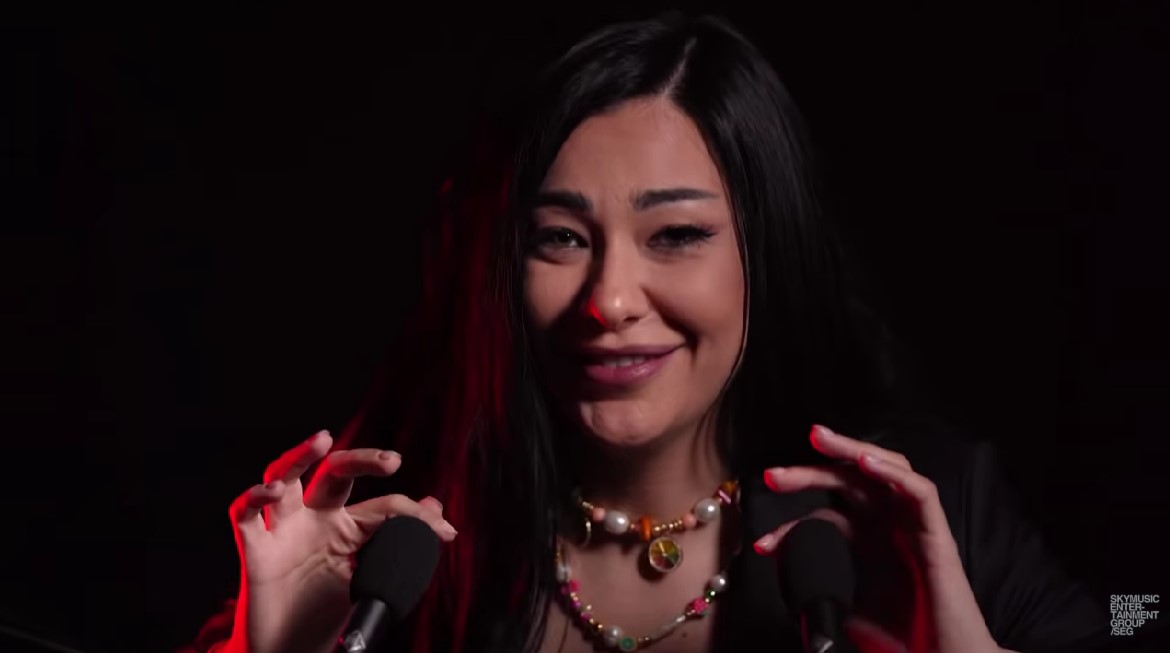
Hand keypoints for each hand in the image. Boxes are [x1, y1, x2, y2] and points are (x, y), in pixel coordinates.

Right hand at [224, 430, 456, 652]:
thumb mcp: (370, 576)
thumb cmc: (324, 613)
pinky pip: (244, 514)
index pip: (384, 506)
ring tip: (322, 441)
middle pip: (334, 473)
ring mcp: (284, 530)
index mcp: (348, 527)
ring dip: (299, 456)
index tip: (445, 533)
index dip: (415, 515)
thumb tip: (436, 506)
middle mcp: (316, 519)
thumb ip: (399, 543)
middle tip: (391, 462)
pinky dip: (253, 497)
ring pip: (285, 476)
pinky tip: (271, 492)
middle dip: (361, 460)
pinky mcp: (255, 550)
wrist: (288, 652)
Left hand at [754, 424, 1001, 652]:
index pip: (825, 512)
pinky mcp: (938, 533)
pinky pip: (919, 490)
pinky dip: (891, 472)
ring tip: (818, 438)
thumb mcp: (852, 615)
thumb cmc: (909, 638)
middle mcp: (890, 524)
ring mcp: (914, 525)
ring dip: (850, 450)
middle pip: (848, 480)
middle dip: (809, 471)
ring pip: (884, 469)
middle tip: (772, 476)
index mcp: (870, 539)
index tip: (762, 545)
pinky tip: (864, 462)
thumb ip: (826, 597)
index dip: (791, 524)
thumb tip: (796, 598)